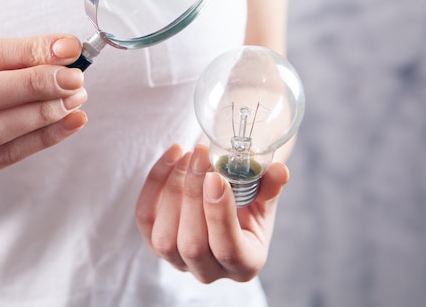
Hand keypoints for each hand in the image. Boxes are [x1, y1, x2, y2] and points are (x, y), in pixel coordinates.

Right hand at [0, 35, 87, 206]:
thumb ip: (7, 65)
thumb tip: (65, 51)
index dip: (27, 50)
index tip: (68, 48)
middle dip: (34, 83)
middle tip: (74, 78)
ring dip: (42, 113)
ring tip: (75, 100)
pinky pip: (4, 157)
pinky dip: (42, 139)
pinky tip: (69, 124)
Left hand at [136, 144, 288, 282]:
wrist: (225, 201)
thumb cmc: (248, 202)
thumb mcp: (264, 196)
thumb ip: (270, 186)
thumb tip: (279, 172)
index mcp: (244, 264)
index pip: (229, 250)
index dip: (219, 214)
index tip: (215, 176)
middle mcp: (209, 271)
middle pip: (192, 244)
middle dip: (192, 195)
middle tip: (200, 156)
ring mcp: (177, 261)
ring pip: (164, 237)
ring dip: (173, 189)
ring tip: (188, 155)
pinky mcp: (153, 243)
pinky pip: (145, 217)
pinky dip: (154, 183)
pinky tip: (172, 156)